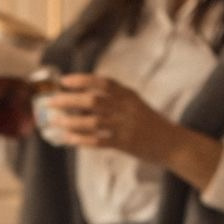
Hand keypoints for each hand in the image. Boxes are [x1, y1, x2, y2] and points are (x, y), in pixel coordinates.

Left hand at [42, 74, 223, 189]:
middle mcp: (127, 108)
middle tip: (50, 101)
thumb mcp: (136, 104)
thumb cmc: (150, 123)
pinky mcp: (125, 144)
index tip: (64, 81)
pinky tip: (67, 138)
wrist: (173, 144)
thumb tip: (83, 96)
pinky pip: (98, 140)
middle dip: (68, 100)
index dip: (82, 80)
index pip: (103, 82)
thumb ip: (115, 99)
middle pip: (92, 100)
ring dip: (70, 120)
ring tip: (54, 121)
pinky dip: (80, 138)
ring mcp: (126, 126)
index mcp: (129, 95)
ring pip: (92, 121)